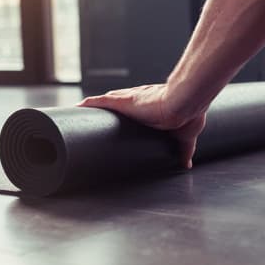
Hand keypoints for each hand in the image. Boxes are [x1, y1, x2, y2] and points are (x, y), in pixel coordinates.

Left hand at [77, 84, 205, 169]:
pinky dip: (87, 104)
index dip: (125, 115)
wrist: (184, 104)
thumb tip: (186, 164)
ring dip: (93, 109)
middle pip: (114, 104)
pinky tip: (77, 108)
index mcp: (151, 107)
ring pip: (104, 103)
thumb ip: (185, 149)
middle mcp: (137, 101)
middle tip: (95, 123)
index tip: (118, 123)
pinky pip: (98, 101)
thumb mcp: (185, 135)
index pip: (132, 110)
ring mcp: (128, 100)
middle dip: (105, 112)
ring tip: (82, 117)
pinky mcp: (121, 101)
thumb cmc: (187, 114)